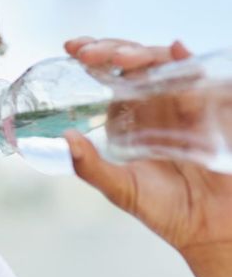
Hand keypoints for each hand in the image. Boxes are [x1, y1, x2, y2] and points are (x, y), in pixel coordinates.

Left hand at [61, 37, 231, 255]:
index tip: (72, 48)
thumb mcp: (120, 188)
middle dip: (111, 49)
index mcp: (130, 115)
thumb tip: (65, 138)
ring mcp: (184, 102)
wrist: (210, 228)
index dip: (93, 56)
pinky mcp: (211, 108)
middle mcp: (155, 102)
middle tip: (89, 53)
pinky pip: (200, 77)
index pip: (109, 75)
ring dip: (143, 54)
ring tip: (121, 59)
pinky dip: (188, 61)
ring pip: (163, 62)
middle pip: (134, 61)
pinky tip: (177, 52)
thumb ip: (91, 166)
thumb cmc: (164, 209)